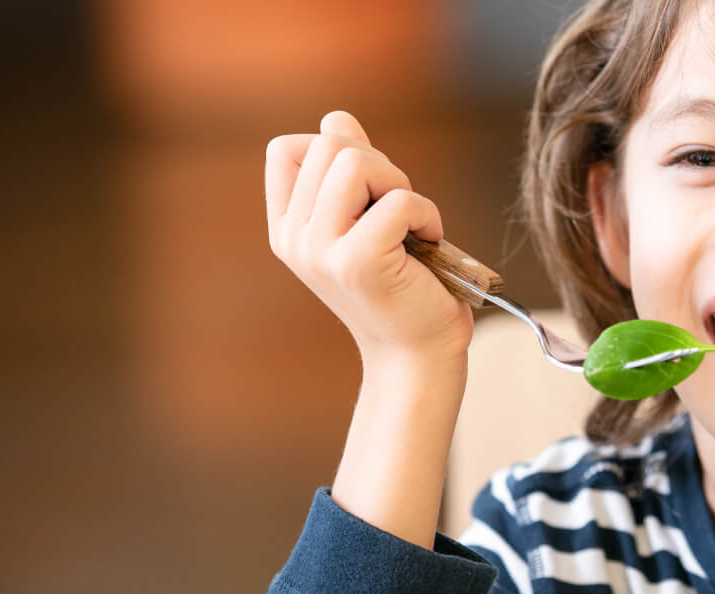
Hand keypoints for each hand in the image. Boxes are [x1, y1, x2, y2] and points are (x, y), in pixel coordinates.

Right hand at [265, 110, 472, 366]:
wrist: (417, 353)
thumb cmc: (402, 285)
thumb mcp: (368, 218)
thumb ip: (351, 169)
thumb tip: (337, 119)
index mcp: (287, 228)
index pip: (286, 149)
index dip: (335, 150)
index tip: (368, 191)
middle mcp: (294, 239)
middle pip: (328, 145)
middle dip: (379, 165)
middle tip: (400, 211)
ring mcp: (321, 251)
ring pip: (355, 161)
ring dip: (400, 184)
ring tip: (412, 224)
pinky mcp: (358, 262)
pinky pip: (398, 200)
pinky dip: (426, 213)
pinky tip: (428, 243)